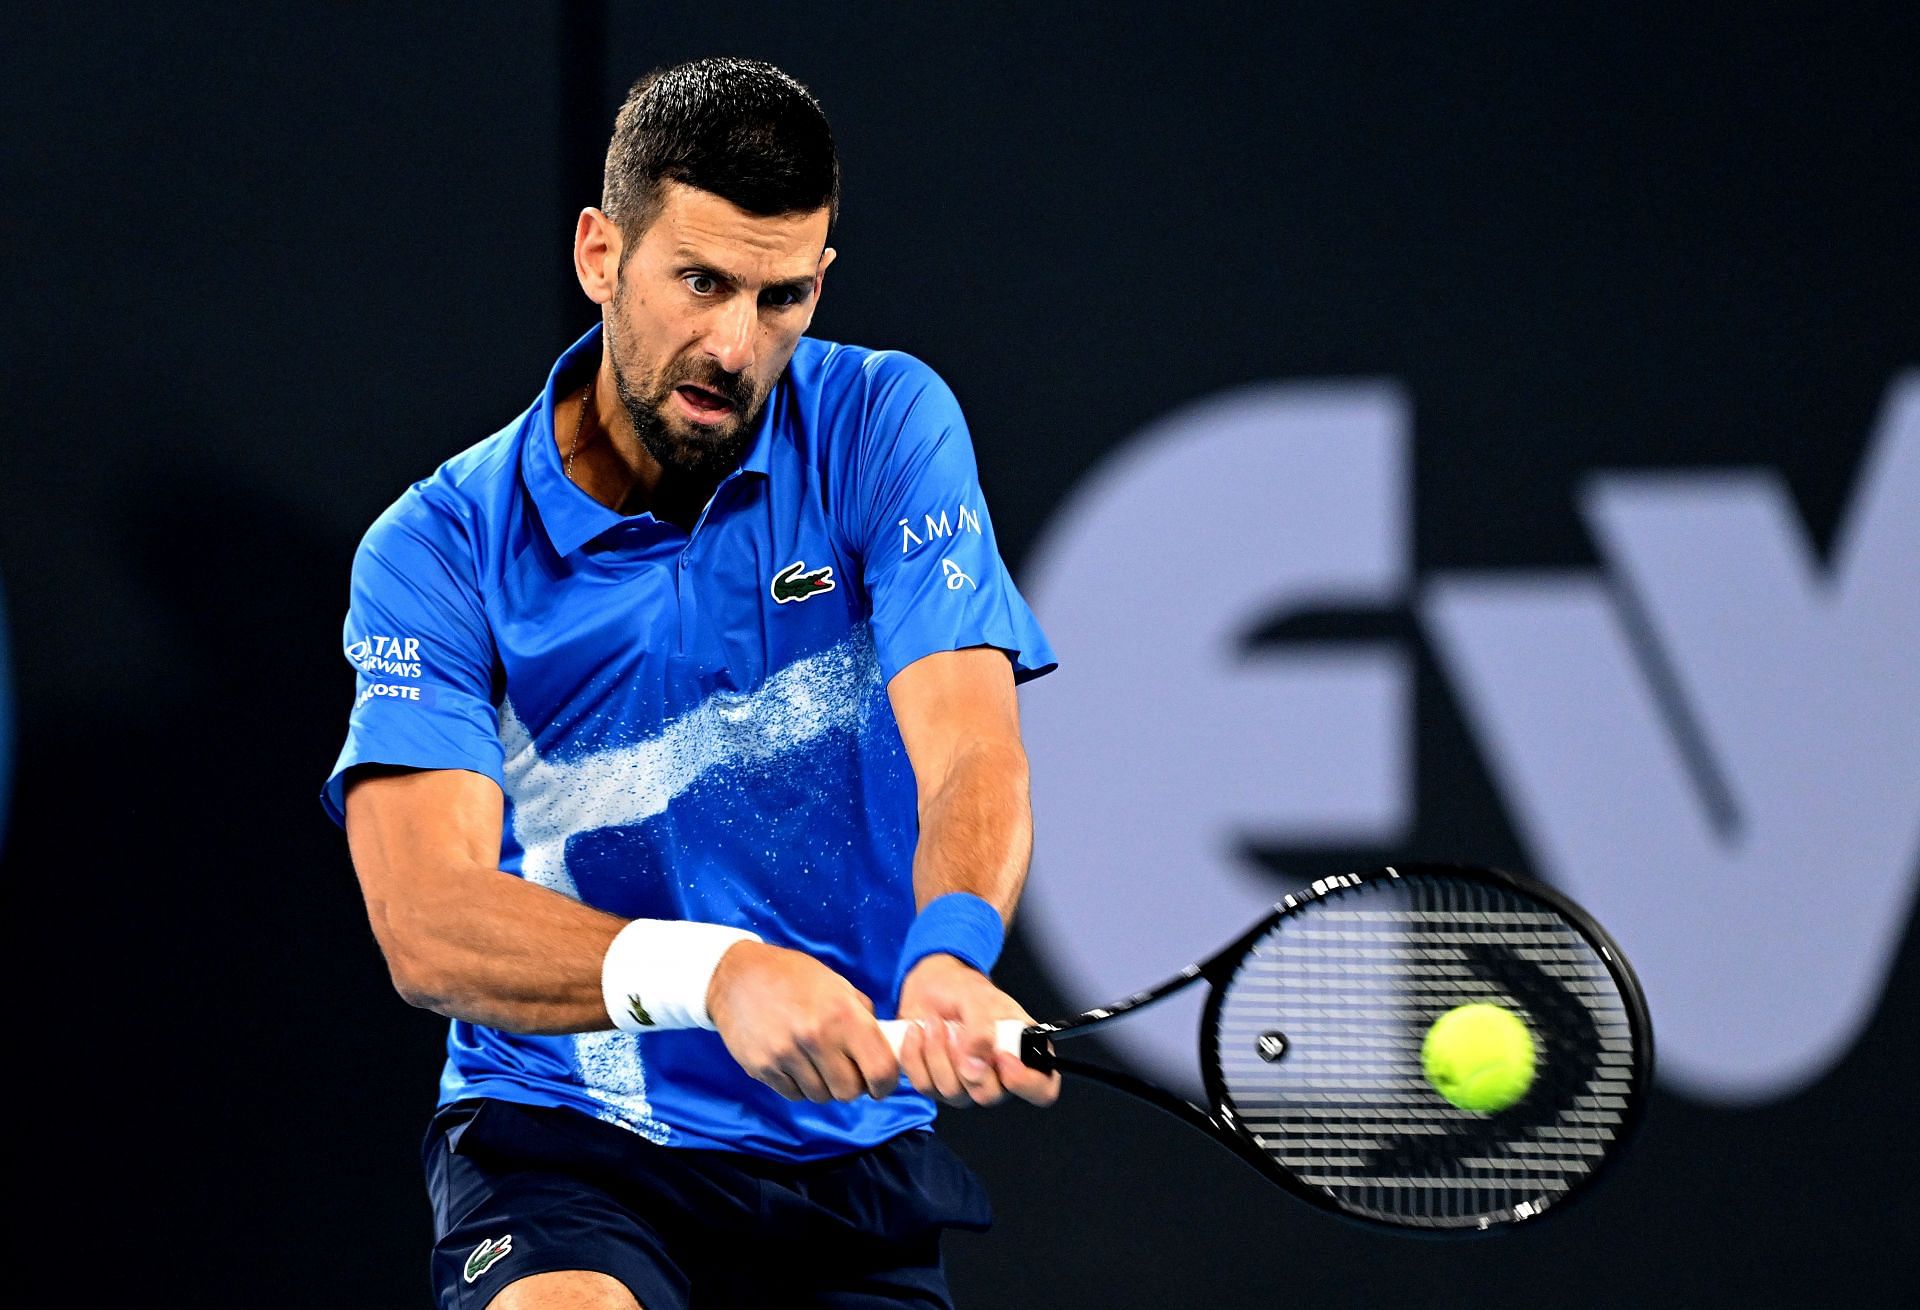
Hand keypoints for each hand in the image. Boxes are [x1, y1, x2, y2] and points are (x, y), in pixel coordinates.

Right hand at [706, 941, 899, 1102]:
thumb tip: (885, 1049)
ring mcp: (786, 1055)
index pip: (880, 1069)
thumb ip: (863, 1017)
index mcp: (842, 1014)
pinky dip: (799, 1086)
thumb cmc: (793, 977)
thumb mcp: (837, 984)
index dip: (886, 1083)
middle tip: (846, 1070)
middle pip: (849, 1092)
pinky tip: (794, 1063)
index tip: (881, 1084)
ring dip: (824, 1086)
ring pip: (821, 1096)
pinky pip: (793, 1095)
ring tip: (816, 1062)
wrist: (736, 976)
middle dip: (852, 1085)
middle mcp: (815, 1037)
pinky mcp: (762, 1068)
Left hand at [895, 954, 1061, 1107]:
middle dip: (965, 1060)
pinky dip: (915, 1056)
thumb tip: (976, 1066)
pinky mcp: (937, 1084)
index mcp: (1024, 1052)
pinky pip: (925, 1086)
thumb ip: (982, 1030)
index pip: (1042, 1088)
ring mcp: (967, 1084)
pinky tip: (917, 1033)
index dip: (1025, 1083)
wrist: (929, 987)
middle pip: (989, 1095)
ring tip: (933, 1022)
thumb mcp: (979, 999)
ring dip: (937, 1053)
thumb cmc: (963, 989)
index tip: (1001, 1057)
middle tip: (955, 1029)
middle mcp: (999, 1075)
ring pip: (953, 1092)